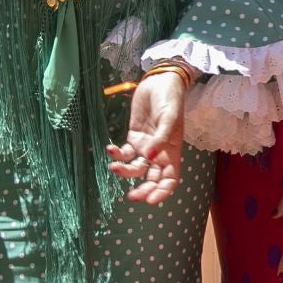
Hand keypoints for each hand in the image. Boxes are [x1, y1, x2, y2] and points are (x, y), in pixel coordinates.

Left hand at [106, 70, 185, 203]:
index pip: (170, 179)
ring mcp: (145, 146)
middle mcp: (159, 153)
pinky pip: (124, 152)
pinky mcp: (133, 137)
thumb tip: (149, 158)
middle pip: (151, 178)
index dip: (162, 192)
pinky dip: (117, 154)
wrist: (159, 82)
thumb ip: (160, 139)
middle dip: (142, 190)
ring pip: (135, 168)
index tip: (150, 200)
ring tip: (114, 167)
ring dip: (125, 172)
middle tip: (131, 196)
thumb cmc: (170, 100)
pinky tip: (110, 149)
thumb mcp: (169, 118)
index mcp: (172, 152)